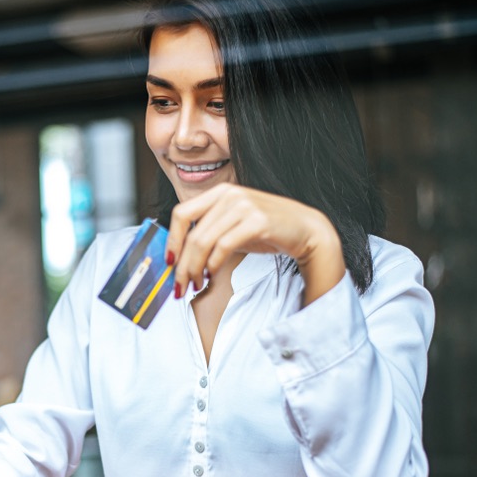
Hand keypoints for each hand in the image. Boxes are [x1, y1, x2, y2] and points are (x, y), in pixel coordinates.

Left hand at [165, 183, 345, 306]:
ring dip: (195, 268)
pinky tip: (211, 275)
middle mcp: (230, 195)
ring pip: (204, 241)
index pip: (182, 213)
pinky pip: (224, 246)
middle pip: (192, 233)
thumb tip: (180, 257)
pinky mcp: (258, 221)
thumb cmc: (267, 230)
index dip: (172, 240)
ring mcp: (244, 206)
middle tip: (180, 284)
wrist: (306, 229)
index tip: (169, 262)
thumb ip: (208, 233)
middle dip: (182, 264)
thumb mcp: (232, 226)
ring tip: (195, 283)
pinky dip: (213, 264)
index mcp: (219, 193)